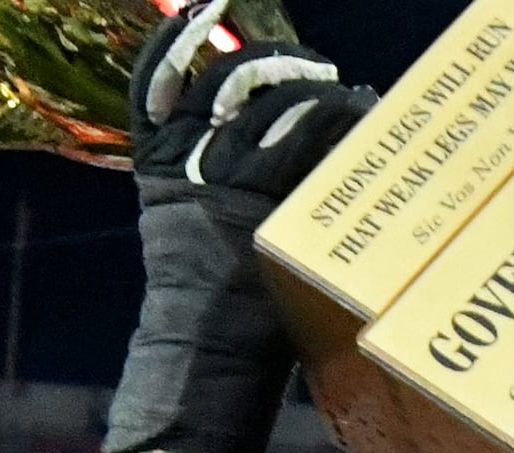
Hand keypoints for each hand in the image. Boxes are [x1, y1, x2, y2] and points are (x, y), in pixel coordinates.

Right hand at [105, 0, 375, 452]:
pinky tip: (358, 102)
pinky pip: (299, 139)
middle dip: (278, 63)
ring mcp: (221, 178)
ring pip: (271, 102)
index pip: (159, 76)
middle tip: (317, 70)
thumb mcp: (196, 229)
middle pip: (230, 76)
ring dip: (314, 87)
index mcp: (155, 158)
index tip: (207, 0)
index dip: (178, 32)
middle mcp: (184, 158)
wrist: (205, 357)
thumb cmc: (212, 304)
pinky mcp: (262, 204)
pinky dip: (331, 115)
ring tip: (350, 98)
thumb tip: (278, 135)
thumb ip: (222, 181)